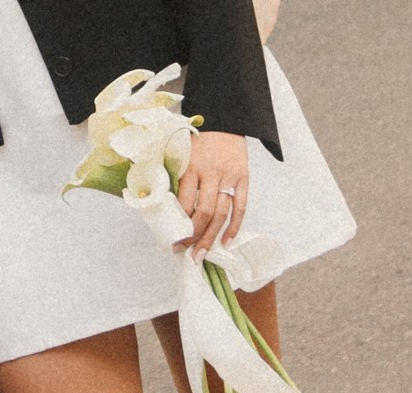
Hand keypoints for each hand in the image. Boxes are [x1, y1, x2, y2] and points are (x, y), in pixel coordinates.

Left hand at [176, 130, 250, 257]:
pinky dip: (234, 226)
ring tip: (203, 253)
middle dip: (194, 236)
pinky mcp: (243, 177)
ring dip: (212, 236)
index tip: (173, 241)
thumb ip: (178, 181)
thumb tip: (168, 213)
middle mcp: (211, 172)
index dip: (179, 225)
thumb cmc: (199, 142)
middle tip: (187, 253)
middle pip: (204, 212)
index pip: (185, 203)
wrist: (225, 119)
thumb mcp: (182, 156)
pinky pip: (241, 206)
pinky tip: (227, 241)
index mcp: (192, 166)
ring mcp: (229, 176)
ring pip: (221, 213)